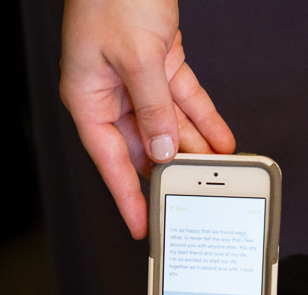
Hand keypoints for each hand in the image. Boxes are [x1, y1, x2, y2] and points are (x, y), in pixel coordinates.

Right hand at [60, 0, 235, 238]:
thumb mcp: (136, 57)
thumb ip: (153, 107)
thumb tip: (164, 147)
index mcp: (88, 99)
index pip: (110, 161)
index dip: (126, 197)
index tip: (141, 224)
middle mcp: (109, 94)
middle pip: (142, 146)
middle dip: (169, 170)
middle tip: (191, 196)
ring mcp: (133, 80)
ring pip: (167, 126)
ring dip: (192, 146)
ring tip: (215, 170)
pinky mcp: (157, 64)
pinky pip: (182, 100)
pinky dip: (202, 117)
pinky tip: (219, 137)